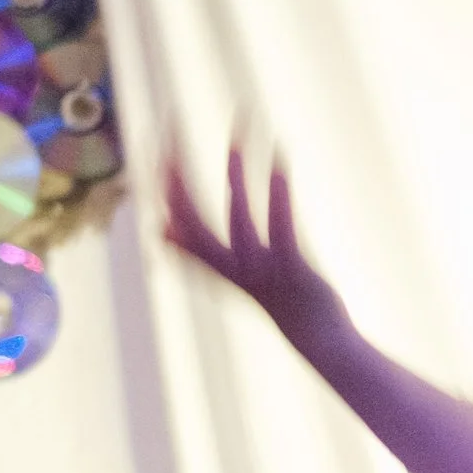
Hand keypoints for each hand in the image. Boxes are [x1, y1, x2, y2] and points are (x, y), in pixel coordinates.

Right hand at [163, 141, 349, 362]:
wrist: (319, 340)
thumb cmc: (278, 300)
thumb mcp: (232, 275)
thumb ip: (196, 253)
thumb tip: (161, 229)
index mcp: (215, 263)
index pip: (176, 217)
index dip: (161, 183)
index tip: (153, 144)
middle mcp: (230, 266)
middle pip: (193, 216)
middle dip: (182, 173)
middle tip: (173, 131)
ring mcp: (260, 269)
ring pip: (238, 219)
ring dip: (235, 178)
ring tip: (234, 142)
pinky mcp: (292, 270)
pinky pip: (281, 228)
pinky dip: (278, 196)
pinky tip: (279, 163)